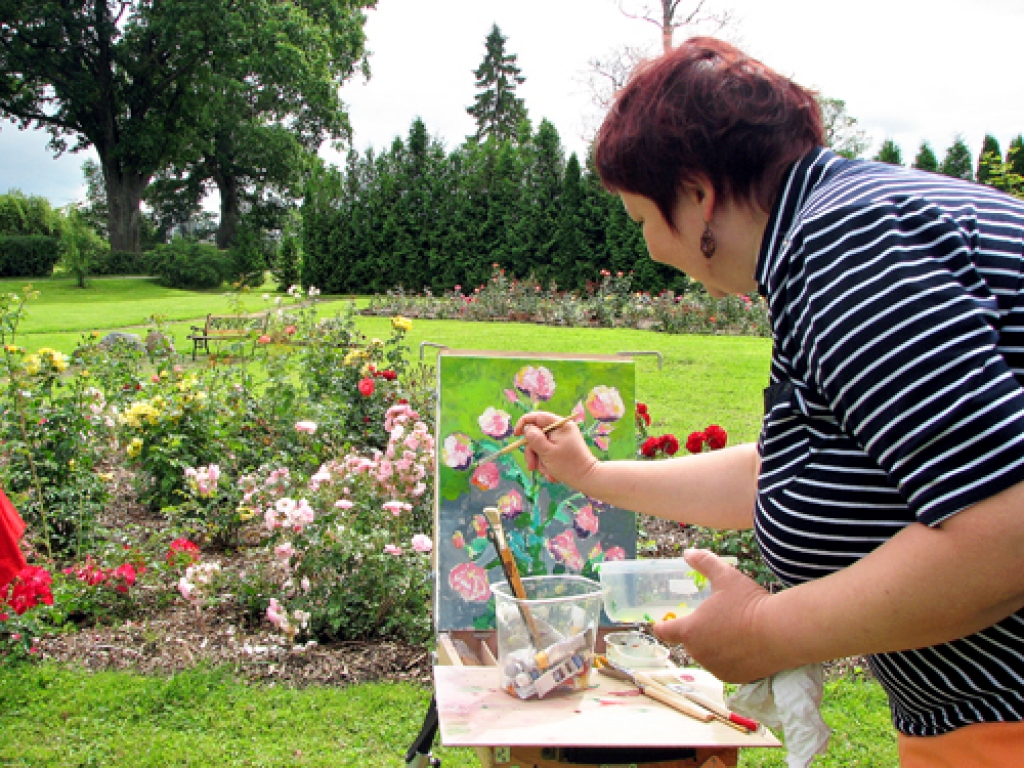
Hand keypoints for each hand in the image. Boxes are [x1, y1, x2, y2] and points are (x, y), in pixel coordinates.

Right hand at [514, 411, 598, 489]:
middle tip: (532, 467)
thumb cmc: (568, 465)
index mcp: (560, 424)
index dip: (524, 424)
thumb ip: (534, 439)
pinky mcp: (562, 449)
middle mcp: (561, 429)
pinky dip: (547, 464)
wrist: (588, 479)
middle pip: (537, 435)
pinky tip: (552, 474)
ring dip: (540, 461)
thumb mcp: (547, 452)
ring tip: (547, 473)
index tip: (516, 435)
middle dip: (533, 452)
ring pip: (541, 446)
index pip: (537, 417)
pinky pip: (548, 453)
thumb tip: (527, 429)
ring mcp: (562, 439)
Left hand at [653, 549, 781, 682]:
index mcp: (690, 630)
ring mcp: (717, 668)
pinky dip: (731, 658)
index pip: (665, 631)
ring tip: (734, 630)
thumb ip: (705, 563)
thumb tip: (688, 552)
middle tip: (716, 618)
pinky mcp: (735, 678)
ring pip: (709, 655)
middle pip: (691, 642)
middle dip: (699, 631)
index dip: (662, 625)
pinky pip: (726, 667)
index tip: (662, 623)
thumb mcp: (726, 576)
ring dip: (715, 646)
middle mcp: (699, 653)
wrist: (781, 632)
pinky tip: (745, 645)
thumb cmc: (749, 603)